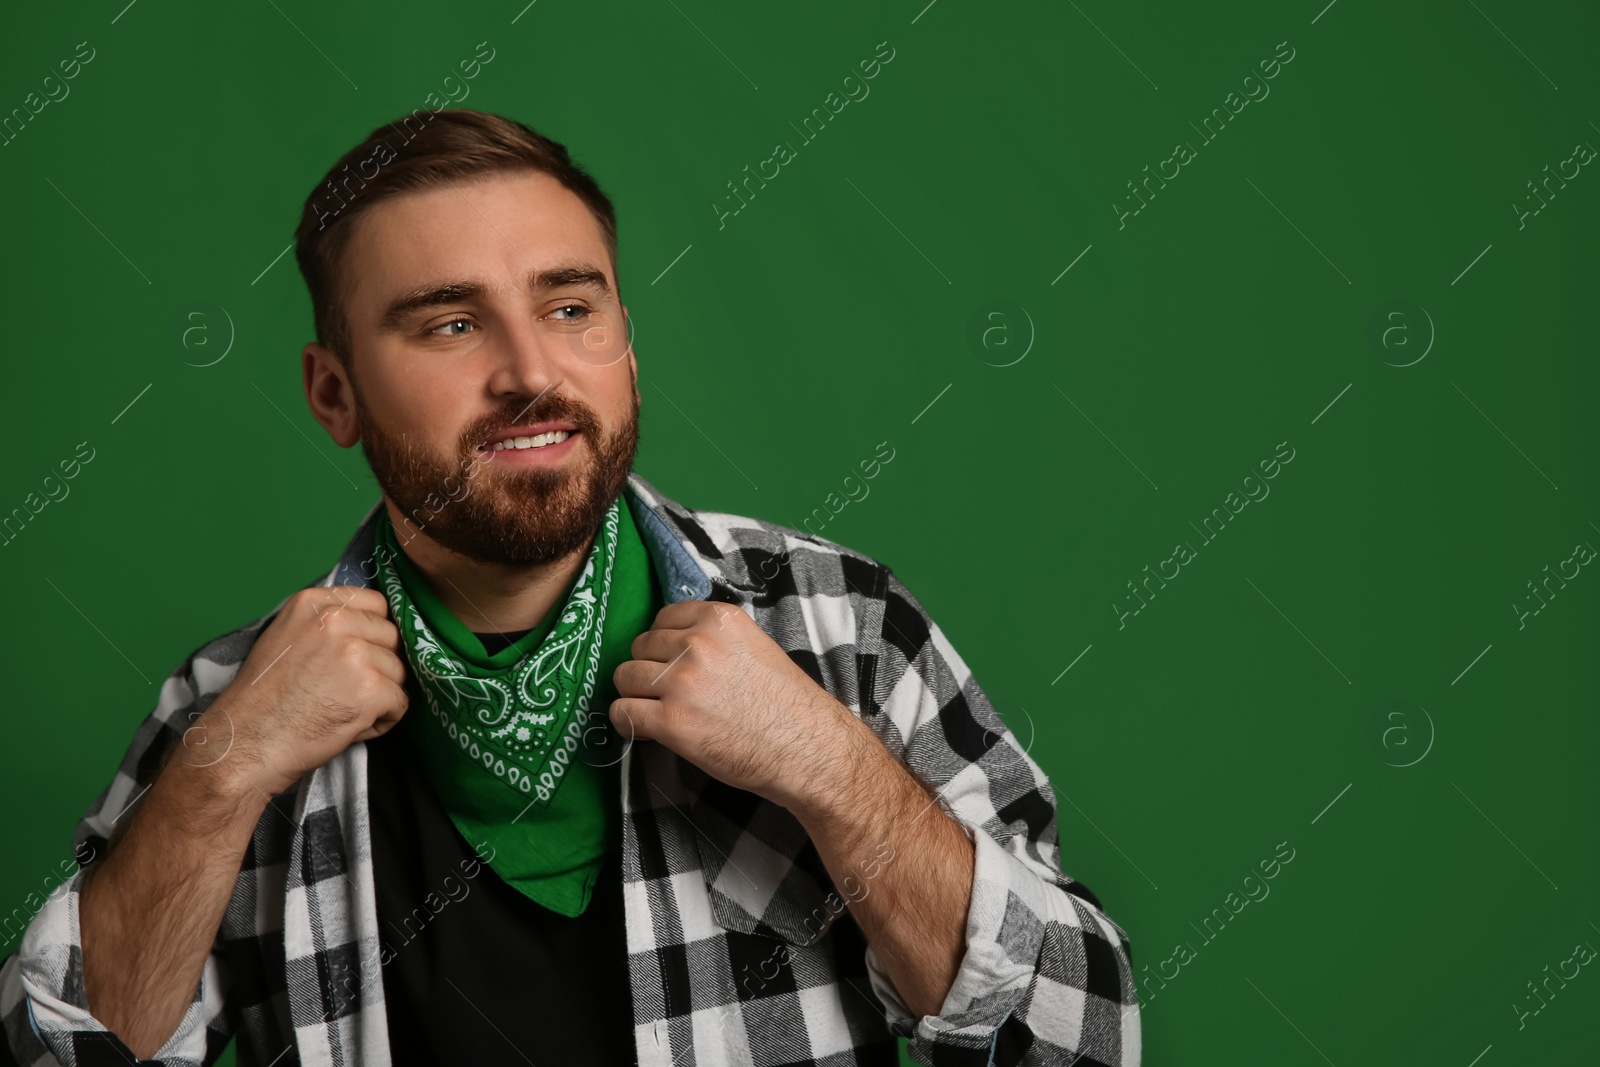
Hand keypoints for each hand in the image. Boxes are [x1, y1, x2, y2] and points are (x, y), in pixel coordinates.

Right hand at [185, 586, 409, 800]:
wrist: (245, 744)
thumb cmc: (262, 700)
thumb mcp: (285, 638)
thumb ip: (325, 624)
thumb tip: (367, 624)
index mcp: (314, 603)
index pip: (376, 604)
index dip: (374, 632)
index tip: (361, 653)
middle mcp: (336, 621)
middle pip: (392, 637)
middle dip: (381, 664)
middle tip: (348, 689)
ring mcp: (355, 654)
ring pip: (399, 670)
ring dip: (382, 694)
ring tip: (344, 709)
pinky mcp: (370, 688)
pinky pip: (400, 702)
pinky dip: (383, 719)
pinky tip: (353, 725)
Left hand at [609, 601, 869, 812]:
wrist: (808, 748)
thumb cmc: (787, 704)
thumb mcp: (754, 647)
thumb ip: (715, 640)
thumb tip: (673, 646)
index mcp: (719, 619)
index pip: (662, 618)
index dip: (662, 644)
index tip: (670, 663)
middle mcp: (697, 643)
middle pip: (640, 646)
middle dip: (648, 669)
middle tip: (667, 693)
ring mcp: (681, 681)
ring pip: (625, 676)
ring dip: (636, 694)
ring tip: (656, 711)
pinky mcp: (671, 721)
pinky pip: (622, 711)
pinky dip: (626, 721)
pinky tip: (645, 729)